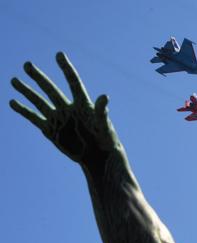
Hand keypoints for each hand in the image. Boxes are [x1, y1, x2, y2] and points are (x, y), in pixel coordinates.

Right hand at [10, 52, 118, 169]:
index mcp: (82, 104)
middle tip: (27, 64)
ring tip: (14, 80)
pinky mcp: (51, 130)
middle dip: (39, 77)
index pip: (73, 82)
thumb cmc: (106, 139)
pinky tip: (12, 102)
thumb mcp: (104, 125)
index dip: (66, 69)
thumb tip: (104, 96)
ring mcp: (58, 119)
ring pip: (39, 102)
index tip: (59, 54)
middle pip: (51, 89)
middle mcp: (68, 108)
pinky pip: (34, 118)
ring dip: (27, 91)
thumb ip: (101, 110)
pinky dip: (23, 110)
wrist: (98, 156)